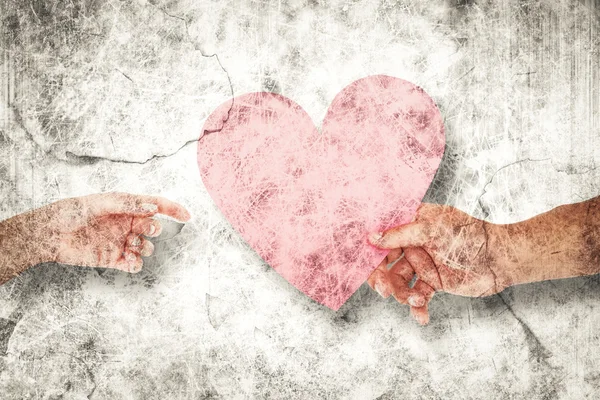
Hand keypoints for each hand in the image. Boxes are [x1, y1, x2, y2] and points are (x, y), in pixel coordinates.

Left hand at [27, 193, 189, 272]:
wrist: (48, 235)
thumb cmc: (71, 212)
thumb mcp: (100, 203)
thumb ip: (127, 204)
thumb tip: (153, 207)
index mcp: (126, 207)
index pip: (155, 206)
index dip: (173, 210)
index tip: (187, 216)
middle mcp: (126, 224)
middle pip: (153, 228)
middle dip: (154, 230)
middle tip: (145, 230)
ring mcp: (120, 242)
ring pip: (146, 248)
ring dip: (144, 248)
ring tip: (130, 246)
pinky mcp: (112, 259)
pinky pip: (133, 264)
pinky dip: (136, 265)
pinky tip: (129, 262)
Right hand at [367, 203, 510, 324]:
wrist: (502, 258)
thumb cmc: (470, 235)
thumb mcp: (432, 230)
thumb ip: (400, 234)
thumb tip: (372, 238)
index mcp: (412, 224)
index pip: (383, 238)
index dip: (372, 253)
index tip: (368, 267)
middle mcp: (414, 243)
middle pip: (387, 264)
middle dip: (383, 279)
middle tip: (384, 291)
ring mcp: (423, 264)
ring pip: (400, 282)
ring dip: (404, 294)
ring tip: (417, 300)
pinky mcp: (434, 282)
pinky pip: (418, 296)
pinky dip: (417, 308)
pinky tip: (422, 317)